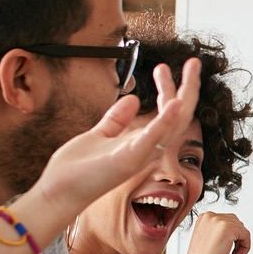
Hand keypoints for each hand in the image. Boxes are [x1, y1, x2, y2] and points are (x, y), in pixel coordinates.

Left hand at [32, 60, 203, 223]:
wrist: (59, 191)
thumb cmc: (77, 170)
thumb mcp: (100, 135)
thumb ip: (117, 119)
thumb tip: (133, 99)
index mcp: (140, 143)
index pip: (165, 113)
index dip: (170, 88)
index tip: (164, 66)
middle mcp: (146, 149)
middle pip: (178, 116)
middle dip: (188, 88)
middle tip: (194, 62)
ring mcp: (140, 155)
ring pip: (174, 124)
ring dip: (185, 96)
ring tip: (193, 72)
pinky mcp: (129, 159)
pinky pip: (152, 138)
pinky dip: (165, 120)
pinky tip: (175, 102)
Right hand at [176, 211, 250, 253]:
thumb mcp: (208, 240)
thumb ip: (218, 232)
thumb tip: (233, 232)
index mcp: (204, 218)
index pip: (227, 221)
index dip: (231, 238)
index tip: (225, 251)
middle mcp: (210, 216)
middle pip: (236, 223)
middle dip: (237, 241)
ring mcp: (218, 220)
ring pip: (242, 229)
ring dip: (240, 246)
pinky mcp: (228, 228)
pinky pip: (246, 235)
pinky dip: (245, 248)